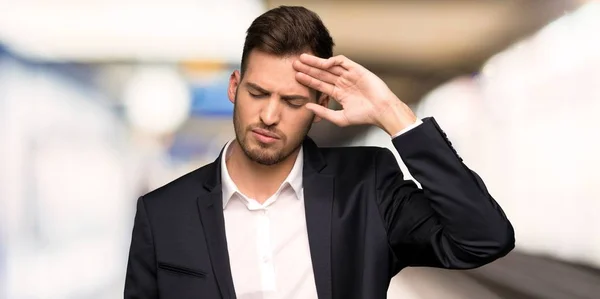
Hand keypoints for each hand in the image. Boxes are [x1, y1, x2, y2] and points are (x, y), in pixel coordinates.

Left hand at [293, 54, 416, 134]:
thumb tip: (307, 106)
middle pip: (321, 73)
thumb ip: (323, 112)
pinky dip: (333, 61)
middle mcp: (342, 82)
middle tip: (294, 64)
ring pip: (329, 66)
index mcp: (339, 93)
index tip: (296, 77)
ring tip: (303, 59)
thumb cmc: (364, 116)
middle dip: (308, 68)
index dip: (308, 80)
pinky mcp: (357, 70)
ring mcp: (349, 75)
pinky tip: (323, 64)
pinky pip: (343, 61)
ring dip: (316, 62)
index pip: (320, 84)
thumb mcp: (339, 118)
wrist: (381, 111)